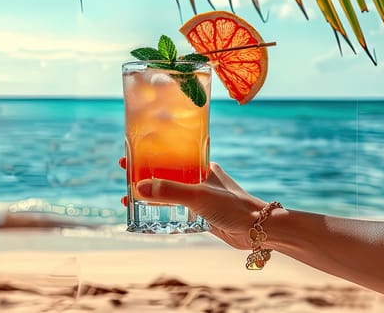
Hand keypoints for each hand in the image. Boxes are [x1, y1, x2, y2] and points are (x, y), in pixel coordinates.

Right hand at [118, 157, 269, 249]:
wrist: (259, 229)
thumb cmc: (233, 206)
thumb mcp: (198, 196)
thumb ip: (170, 192)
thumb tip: (138, 188)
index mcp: (200, 166)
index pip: (169, 156)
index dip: (148, 155)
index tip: (128, 156)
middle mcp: (199, 179)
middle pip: (166, 174)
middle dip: (144, 176)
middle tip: (124, 178)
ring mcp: (200, 197)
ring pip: (169, 193)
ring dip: (151, 195)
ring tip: (129, 198)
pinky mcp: (202, 216)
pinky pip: (176, 211)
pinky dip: (161, 211)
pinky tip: (148, 216)